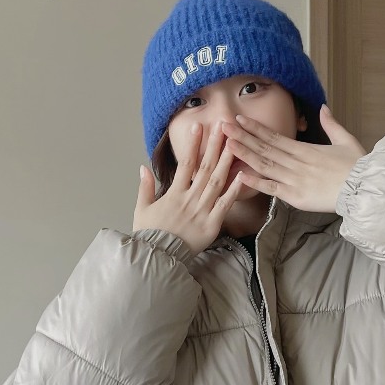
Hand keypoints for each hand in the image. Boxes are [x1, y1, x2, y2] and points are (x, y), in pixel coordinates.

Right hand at [134, 121, 247, 255]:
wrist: (158, 257)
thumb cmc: (150, 235)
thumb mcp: (142, 209)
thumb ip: (145, 187)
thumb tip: (143, 167)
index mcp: (174, 193)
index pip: (185, 163)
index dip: (193, 144)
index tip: (198, 127)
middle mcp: (190, 198)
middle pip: (205, 167)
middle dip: (214, 146)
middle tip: (223, 127)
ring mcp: (202, 210)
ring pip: (217, 181)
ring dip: (226, 161)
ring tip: (235, 144)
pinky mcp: (212, 224)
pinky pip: (225, 204)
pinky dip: (234, 190)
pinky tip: (242, 175)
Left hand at [221, 105, 366, 212]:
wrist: (364, 188)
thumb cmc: (357, 166)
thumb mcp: (346, 140)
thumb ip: (331, 124)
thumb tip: (323, 107)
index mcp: (306, 149)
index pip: (275, 136)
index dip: (255, 128)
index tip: (239, 119)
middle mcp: (296, 161)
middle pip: (264, 147)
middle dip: (242, 136)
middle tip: (222, 125)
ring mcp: (294, 179)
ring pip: (264, 164)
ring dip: (244, 153)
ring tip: (226, 144)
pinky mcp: (296, 196)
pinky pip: (272, 188)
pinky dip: (256, 181)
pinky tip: (240, 175)